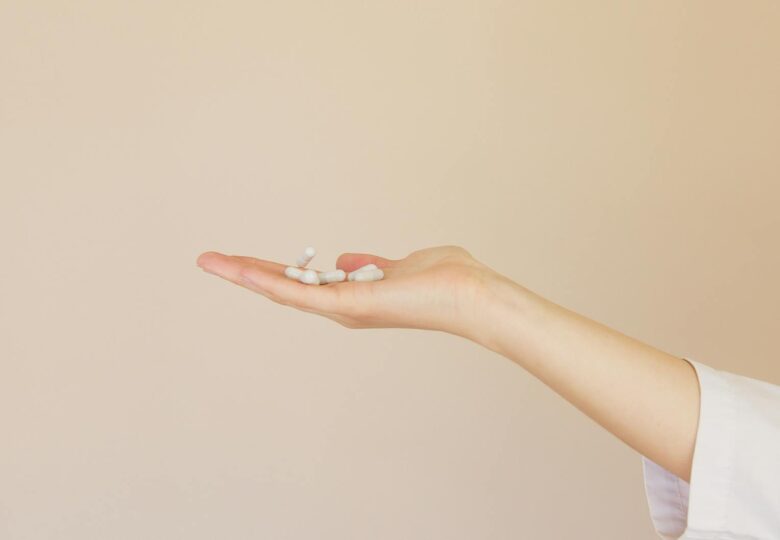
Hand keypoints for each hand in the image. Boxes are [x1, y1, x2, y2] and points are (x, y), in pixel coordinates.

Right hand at [196, 245, 495, 340]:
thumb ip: (369, 266)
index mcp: (350, 297)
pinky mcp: (352, 304)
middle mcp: (341, 307)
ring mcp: (344, 308)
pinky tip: (244, 270)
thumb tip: (345, 260)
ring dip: (245, 275)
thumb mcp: (397, 266)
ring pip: (284, 291)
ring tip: (211, 261)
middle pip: (283, 288)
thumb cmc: (444, 282)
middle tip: (208, 260)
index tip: (240, 260)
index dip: (268, 271)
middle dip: (244, 274)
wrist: (471, 296)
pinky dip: (271, 282)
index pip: (300, 282)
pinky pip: (304, 293)